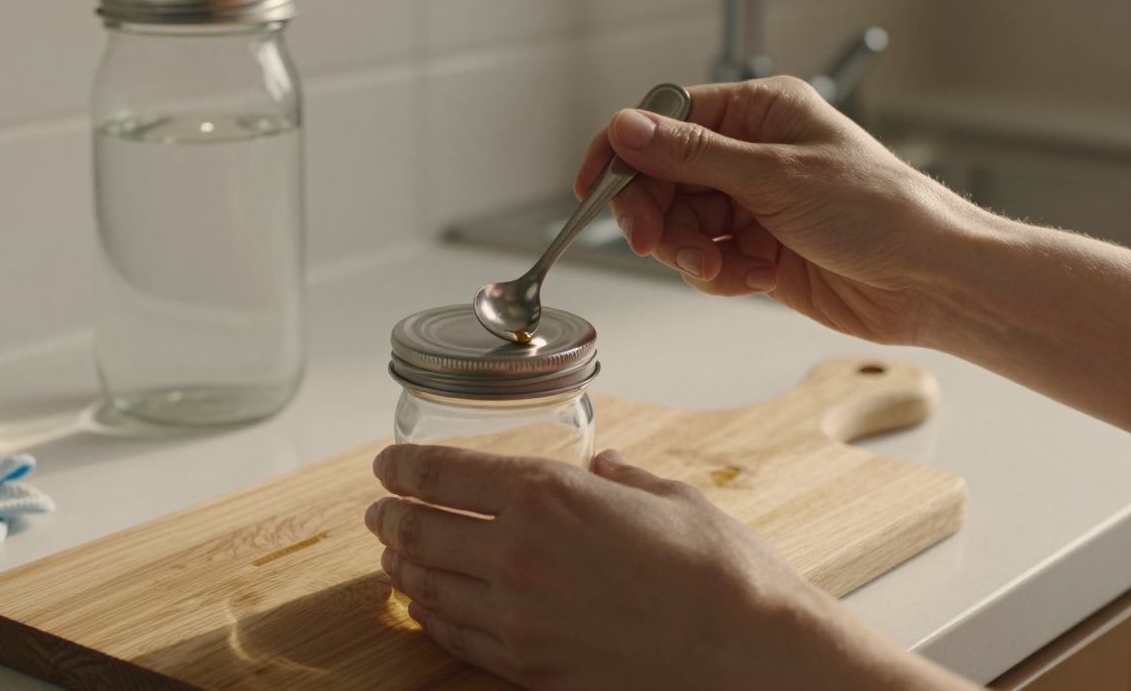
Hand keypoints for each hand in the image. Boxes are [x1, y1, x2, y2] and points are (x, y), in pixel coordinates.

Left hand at [364, 444, 973, 689]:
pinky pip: (454, 636)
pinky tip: (427, 606)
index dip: (403, 466)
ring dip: (400, 566)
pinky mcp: (528, 665)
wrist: (749, 655)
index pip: (443, 473)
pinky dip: (430, 616)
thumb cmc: (720, 570)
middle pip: (419, 529)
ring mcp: (518, 616)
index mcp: (549, 495)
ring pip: (426, 586)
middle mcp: (518, 553)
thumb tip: (600, 466)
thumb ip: (619, 477)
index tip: (389, 464)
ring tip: (394, 555)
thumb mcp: (668, 496)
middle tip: (381, 509)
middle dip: (389, 515)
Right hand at [575, 76, 980, 344]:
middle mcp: (751, 155)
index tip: (594, 185)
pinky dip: (719, 275)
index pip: (666, 121)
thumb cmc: (881, 212)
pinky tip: (756, 277)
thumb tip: (628, 128)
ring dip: (692, 253)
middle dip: (658, 216)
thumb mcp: (775, 176)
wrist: (929, 281)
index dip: (625, 152)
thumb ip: (692, 156)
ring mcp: (753, 204)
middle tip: (656, 243)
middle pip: (664, 179)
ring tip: (724, 268)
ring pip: (680, 226)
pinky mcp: (757, 250)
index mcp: (759, 113)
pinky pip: (706, 261)